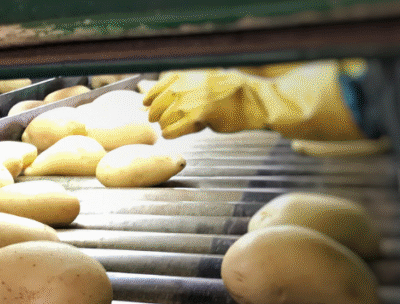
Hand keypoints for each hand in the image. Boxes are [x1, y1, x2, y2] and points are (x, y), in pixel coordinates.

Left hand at [144, 63, 365, 140]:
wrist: (257, 101)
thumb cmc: (231, 93)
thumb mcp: (203, 81)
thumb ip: (175, 85)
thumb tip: (142, 88)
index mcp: (187, 73)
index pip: (156, 87)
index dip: (149, 100)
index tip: (148, 107)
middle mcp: (187, 84)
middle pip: (156, 106)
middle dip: (156, 116)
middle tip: (163, 121)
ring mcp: (192, 99)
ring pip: (163, 120)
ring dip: (166, 126)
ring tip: (176, 127)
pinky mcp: (199, 115)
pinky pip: (173, 130)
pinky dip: (171, 134)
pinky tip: (177, 133)